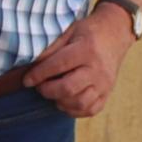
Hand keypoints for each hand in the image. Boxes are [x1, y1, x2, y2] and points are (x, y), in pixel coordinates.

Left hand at [24, 3, 132, 117]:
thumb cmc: (88, 32)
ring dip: (60, 102)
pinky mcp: (108, 93)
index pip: (59, 65)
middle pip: (69, 88)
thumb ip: (51, 47)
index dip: (39, 74)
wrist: (115, 34)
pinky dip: (74, 110)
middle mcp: (98, 69)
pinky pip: (90, 110)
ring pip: (80, 103)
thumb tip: (32, 64)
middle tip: (40, 86)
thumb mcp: (69, 31)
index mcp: (87, 49)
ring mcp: (105, 83)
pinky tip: (65, 101)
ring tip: (53, 93)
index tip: (26, 80)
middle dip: (48, 90)